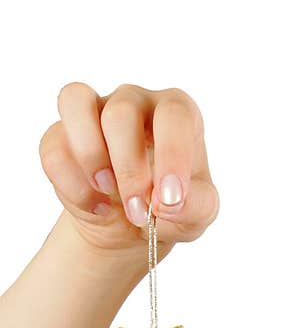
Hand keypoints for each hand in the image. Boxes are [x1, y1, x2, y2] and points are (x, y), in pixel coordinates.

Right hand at [39, 83, 218, 257]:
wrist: (133, 226)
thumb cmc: (173, 206)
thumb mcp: (198, 212)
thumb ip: (196, 205)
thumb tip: (168, 202)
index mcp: (178, 113)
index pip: (175, 114)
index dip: (172, 153)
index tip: (171, 198)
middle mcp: (136, 102)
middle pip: (122, 112)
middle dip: (129, 168)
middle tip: (139, 210)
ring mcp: (95, 112)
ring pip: (77, 102)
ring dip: (91, 155)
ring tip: (108, 191)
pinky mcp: (62, 135)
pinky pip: (54, 146)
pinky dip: (71, 183)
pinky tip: (96, 206)